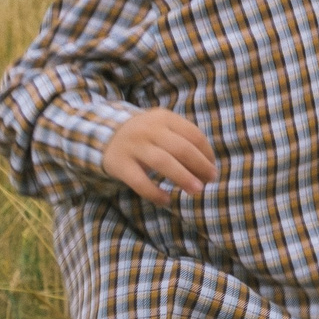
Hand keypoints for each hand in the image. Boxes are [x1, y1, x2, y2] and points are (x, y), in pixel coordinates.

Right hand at [101, 108, 216, 207]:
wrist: (105, 135)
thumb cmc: (146, 135)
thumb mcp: (163, 128)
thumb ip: (183, 140)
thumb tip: (208, 166)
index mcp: (165, 118)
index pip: (194, 134)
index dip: (207, 153)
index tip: (212, 168)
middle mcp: (150, 129)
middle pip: (181, 148)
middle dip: (200, 166)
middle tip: (211, 180)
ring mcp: (134, 146)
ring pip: (163, 162)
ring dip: (183, 177)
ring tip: (197, 190)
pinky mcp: (120, 164)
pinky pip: (139, 181)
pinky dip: (154, 192)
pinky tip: (166, 200)